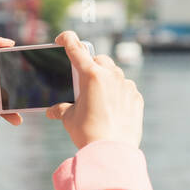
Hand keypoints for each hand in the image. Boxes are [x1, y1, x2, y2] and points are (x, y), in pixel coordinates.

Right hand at [46, 31, 143, 149]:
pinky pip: (126, 88)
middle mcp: (111, 75)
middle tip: (83, 79)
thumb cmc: (88, 133)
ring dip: (106, 78)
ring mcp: (126, 85)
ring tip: (98, 96)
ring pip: (114, 72)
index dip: (67, 40)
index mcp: (91, 75)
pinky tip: (112, 106)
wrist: (112, 152)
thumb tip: (53, 110)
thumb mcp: (69, 119)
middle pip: (98, 59)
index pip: (76, 48)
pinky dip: (119, 92)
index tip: (63, 38)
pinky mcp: (136, 97)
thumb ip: (61, 109)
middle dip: (90, 64)